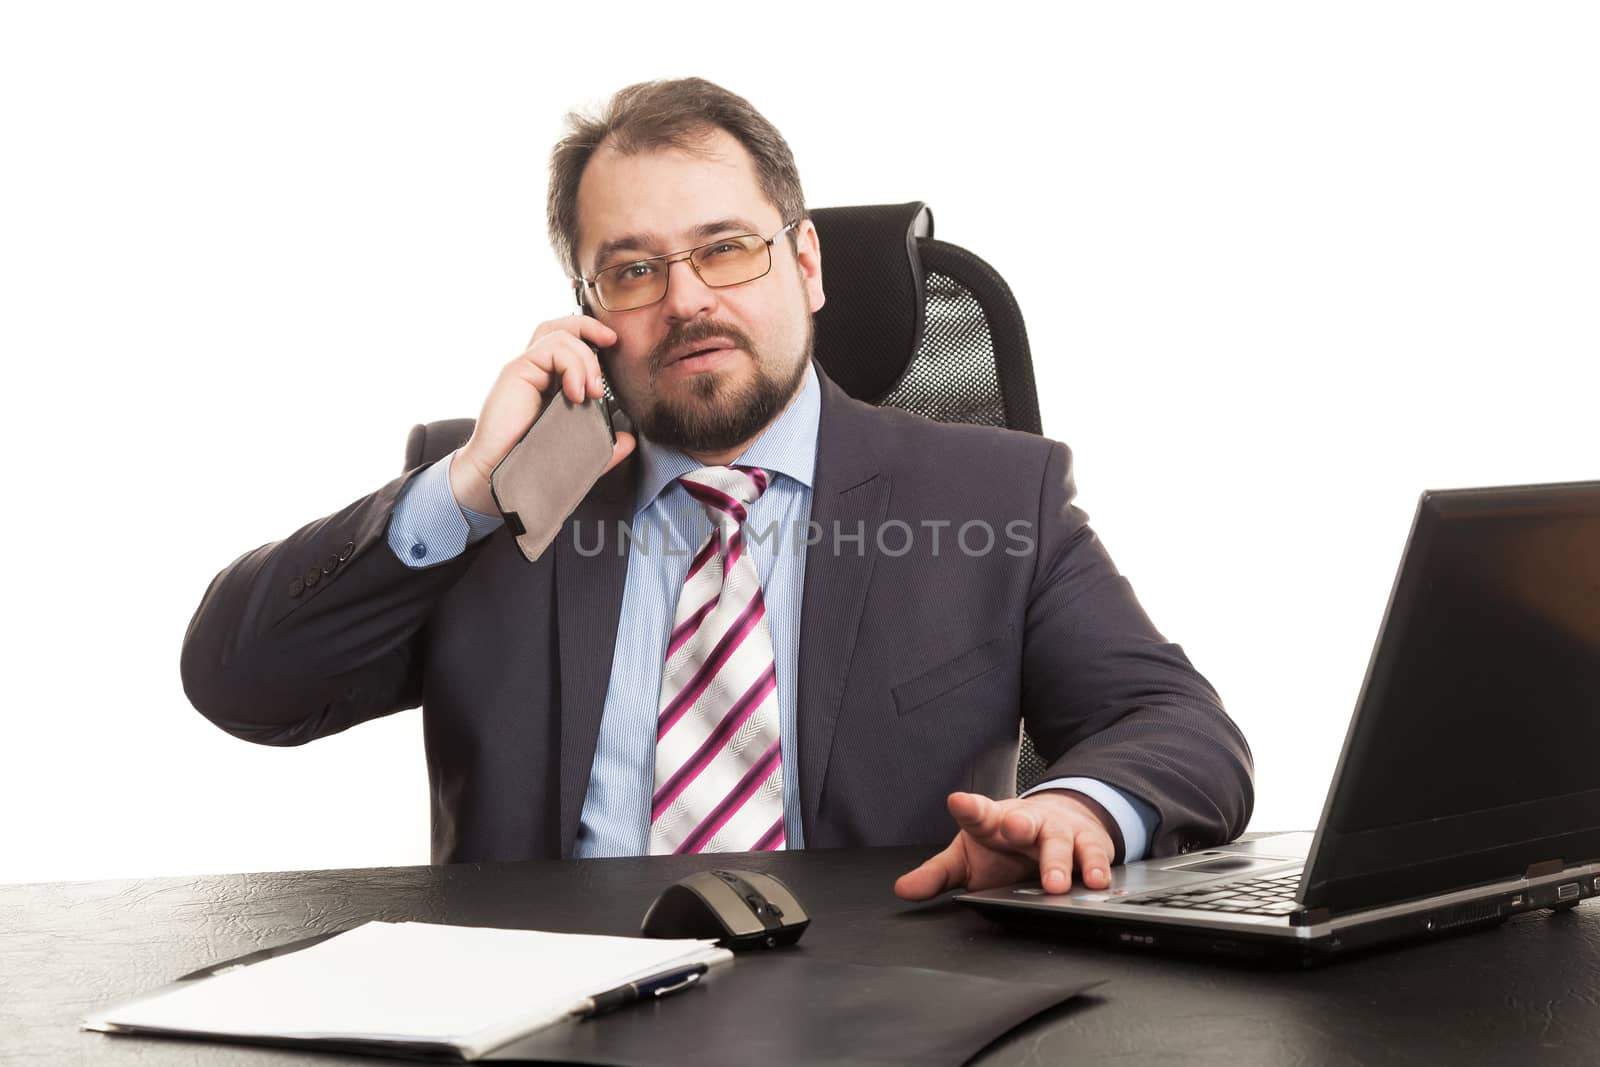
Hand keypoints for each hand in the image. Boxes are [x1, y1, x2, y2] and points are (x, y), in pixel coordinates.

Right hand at [448, 315, 636, 513]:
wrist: (497, 473)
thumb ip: (603, 444)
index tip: (613, 344)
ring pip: (559, 336)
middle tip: (611, 344)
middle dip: (589, 327)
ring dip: (585, 359)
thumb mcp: (577, 449)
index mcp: (548, 381)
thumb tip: (628, 440)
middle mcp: (535, 370)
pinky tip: (578, 393)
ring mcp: (525, 369)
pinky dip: (571, 366)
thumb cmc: (529, 460)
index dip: (590, 334)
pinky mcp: (516, 372)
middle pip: (559, 326)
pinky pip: (549, 350)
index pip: (567, 341)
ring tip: (593, 391)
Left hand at [893, 791, 1115, 898]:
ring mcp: (1059, 831)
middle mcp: (1026, 822)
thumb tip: (902, 890)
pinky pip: (1095, 856)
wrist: (1057, 823)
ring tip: (1055, 883)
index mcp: (991, 822)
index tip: (957, 802)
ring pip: (1060, 842)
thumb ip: (937, 874)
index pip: (976, 812)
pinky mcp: (1089, 844)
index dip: (967, 808)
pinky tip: (1097, 882)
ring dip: (1058, 861)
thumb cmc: (1005, 845)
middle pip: (1023, 821)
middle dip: (1020, 824)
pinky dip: (1097, 869)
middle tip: (1014, 831)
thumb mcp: (969, 858)